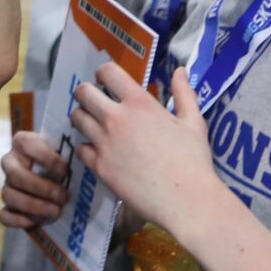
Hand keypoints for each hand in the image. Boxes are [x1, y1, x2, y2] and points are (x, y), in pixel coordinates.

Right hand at [0, 128, 71, 230]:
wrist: (56, 181)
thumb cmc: (63, 164)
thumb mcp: (66, 154)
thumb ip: (71, 154)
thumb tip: (87, 158)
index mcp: (22, 142)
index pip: (27, 145)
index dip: (47, 158)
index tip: (66, 171)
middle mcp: (10, 162)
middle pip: (15, 174)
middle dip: (41, 187)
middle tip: (63, 196)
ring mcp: (6, 185)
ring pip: (8, 196)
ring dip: (34, 206)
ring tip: (56, 211)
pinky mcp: (6, 207)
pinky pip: (5, 215)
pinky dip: (19, 220)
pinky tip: (38, 221)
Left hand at [70, 64, 221, 235]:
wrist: (186, 200)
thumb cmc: (193, 160)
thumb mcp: (193, 122)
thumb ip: (184, 93)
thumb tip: (181, 70)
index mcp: (139, 104)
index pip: (108, 72)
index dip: (104, 73)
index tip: (107, 81)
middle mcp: (116, 119)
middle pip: (83, 93)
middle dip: (87, 93)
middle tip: (95, 101)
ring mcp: (104, 143)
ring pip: (77, 118)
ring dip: (83, 117)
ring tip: (94, 124)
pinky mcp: (99, 167)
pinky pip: (80, 148)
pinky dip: (86, 147)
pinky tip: (97, 150)